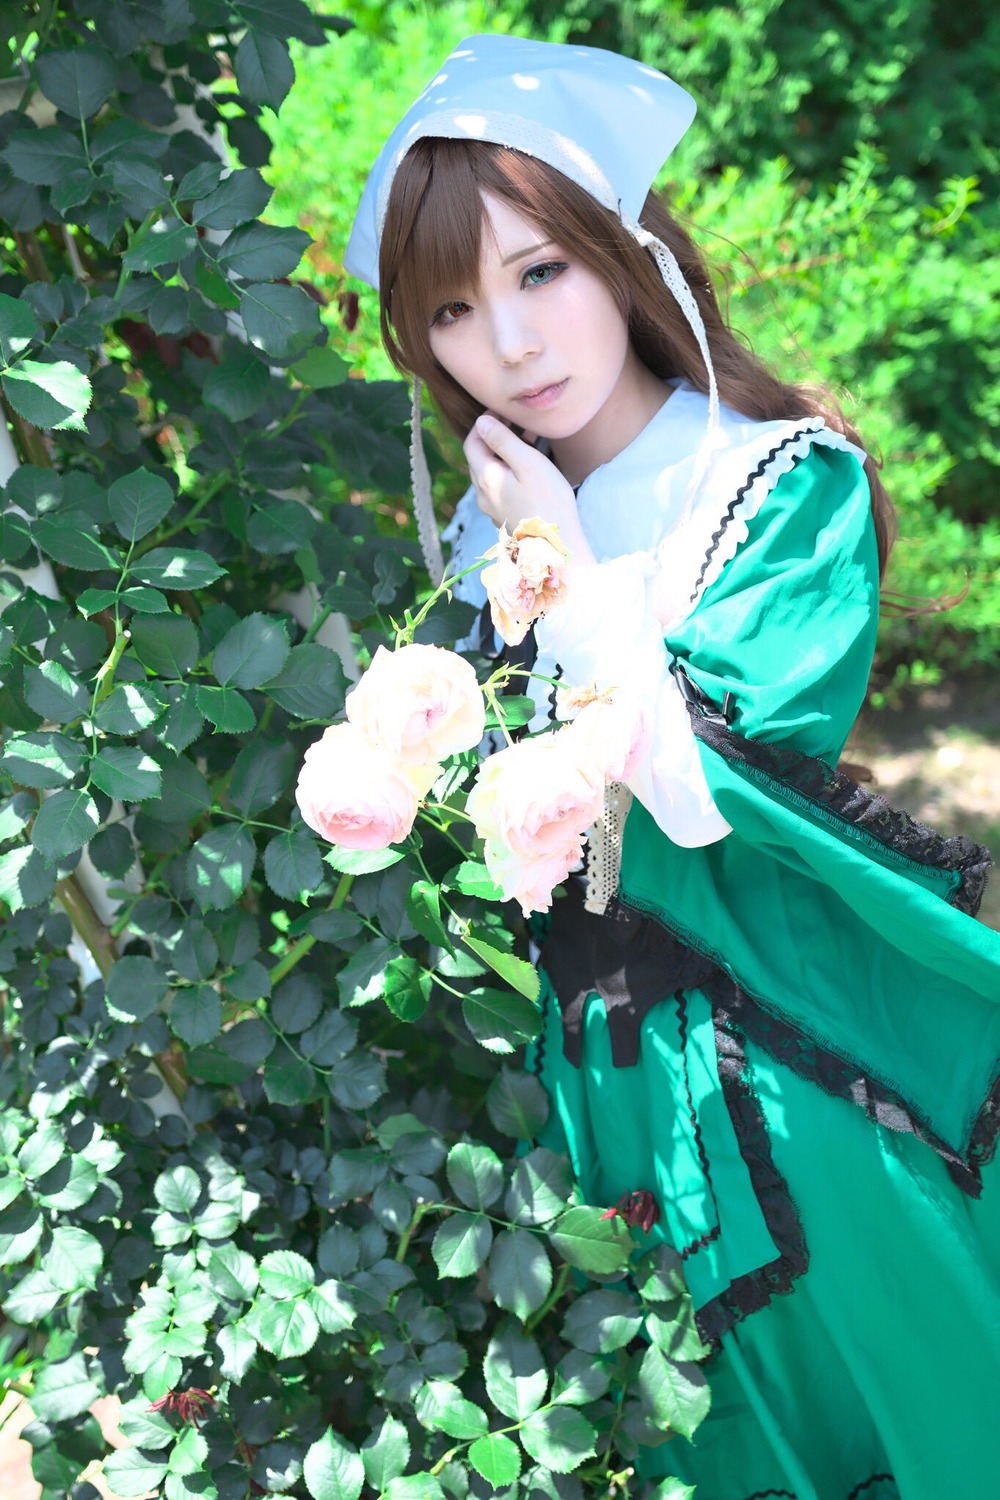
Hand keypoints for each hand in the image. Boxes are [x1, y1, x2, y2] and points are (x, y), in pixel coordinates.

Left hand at [464, 414, 576, 532]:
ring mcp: (493, 508)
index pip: (472, 441)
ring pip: (491, 473)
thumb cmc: (547, 502)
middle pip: (480, 457)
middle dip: (495, 437)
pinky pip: (501, 488)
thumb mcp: (527, 463)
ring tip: (528, 443)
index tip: (503, 411)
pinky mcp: (505, 517)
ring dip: (504, 455)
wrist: (557, 546)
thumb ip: (502, 440)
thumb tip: (482, 422)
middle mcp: (483, 494)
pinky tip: (529, 470)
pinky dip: (510, 472)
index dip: (484, 422)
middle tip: (518, 424)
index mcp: (485, 478)